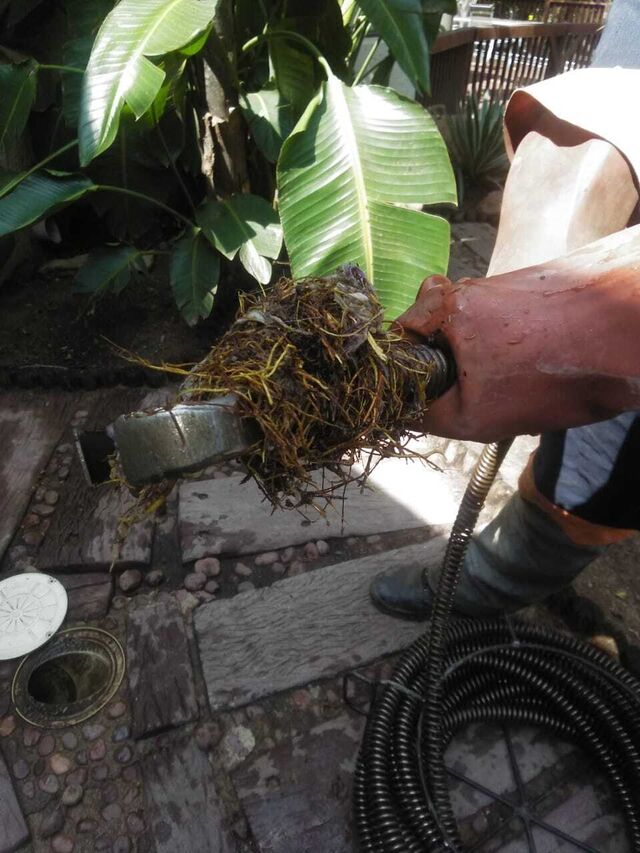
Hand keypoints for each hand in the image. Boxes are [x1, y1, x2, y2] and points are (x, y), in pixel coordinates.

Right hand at [398, 228, 639, 441]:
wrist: (626, 340)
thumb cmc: (551, 376)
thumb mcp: (473, 416)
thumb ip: (426, 414)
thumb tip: (405, 412)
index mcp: (443, 305)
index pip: (398, 335)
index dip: (406, 370)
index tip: (425, 392)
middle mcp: (466, 285)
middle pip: (434, 332)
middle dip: (447, 367)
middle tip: (473, 393)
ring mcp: (499, 284)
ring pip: (468, 331)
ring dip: (480, 360)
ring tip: (513, 383)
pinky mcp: (529, 287)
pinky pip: (499, 324)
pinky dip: (509, 349)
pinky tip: (535, 369)